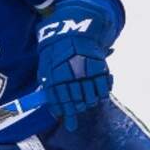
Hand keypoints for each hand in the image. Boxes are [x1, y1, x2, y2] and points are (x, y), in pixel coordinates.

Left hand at [36, 10, 113, 131]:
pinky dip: (102, 94)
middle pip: (76, 103)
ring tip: (87, 100)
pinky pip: (104, 90)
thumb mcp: (45, 66)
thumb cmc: (57, 50)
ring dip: (89, 102)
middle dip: (77, 108)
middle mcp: (71, 77)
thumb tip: (51, 106)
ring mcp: (86, 74)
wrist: (75, 30)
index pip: (60, 102)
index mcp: (55, 78)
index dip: (65, 112)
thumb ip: (47, 85)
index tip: (67, 119)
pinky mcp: (100, 69)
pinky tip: (98, 93)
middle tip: (78, 109)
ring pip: (90, 99)